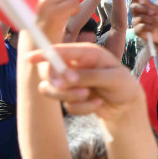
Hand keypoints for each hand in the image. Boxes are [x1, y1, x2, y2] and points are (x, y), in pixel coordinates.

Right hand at [29, 43, 144, 121]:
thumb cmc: (124, 85)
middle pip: (50, 72)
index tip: (30, 58)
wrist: (127, 105)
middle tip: (80, 92)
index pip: (60, 50)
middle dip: (60, 85)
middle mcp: (75, 65)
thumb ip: (89, 76)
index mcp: (86, 53)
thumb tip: (66, 77)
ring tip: (91, 96)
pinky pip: (66, 106)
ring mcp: (70, 82)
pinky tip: (97, 104)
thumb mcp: (112, 79)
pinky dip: (82, 108)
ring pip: (54, 90)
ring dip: (72, 97)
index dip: (45, 53)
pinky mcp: (71, 97)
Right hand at [130, 0, 157, 46]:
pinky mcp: (137, 31)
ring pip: (138, 17)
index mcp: (142, 6)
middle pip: (133, 6)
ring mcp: (136, 22)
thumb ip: (148, 3)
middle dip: (143, 8)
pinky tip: (152, 29)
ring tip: (155, 23)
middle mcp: (137, 13)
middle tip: (153, 13)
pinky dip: (148, 27)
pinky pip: (140, 26)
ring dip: (149, 19)